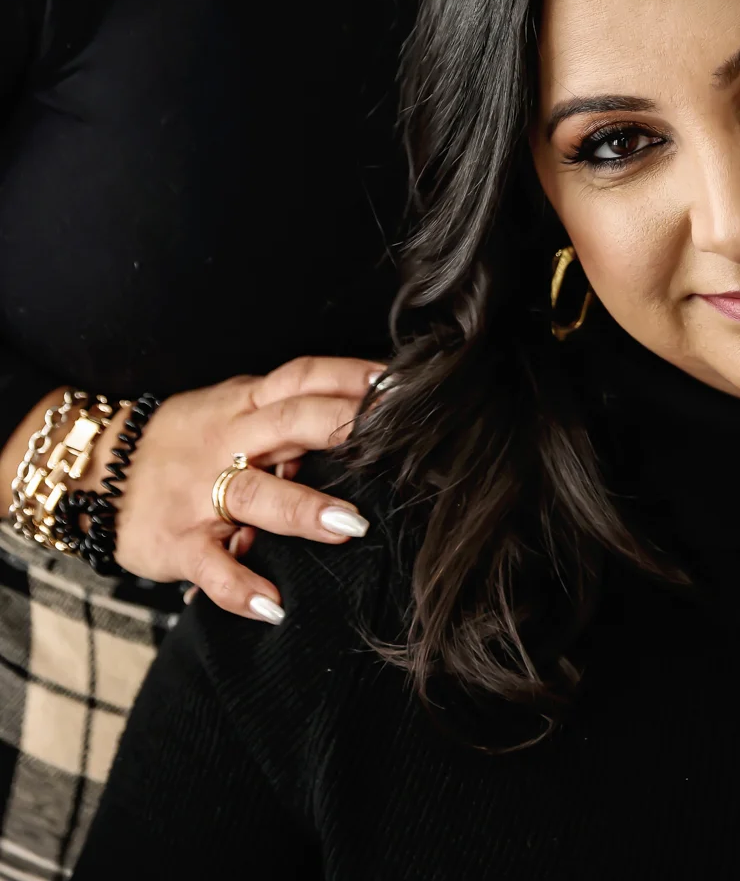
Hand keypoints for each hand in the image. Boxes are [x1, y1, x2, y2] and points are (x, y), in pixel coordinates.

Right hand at [90, 356, 382, 623]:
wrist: (92, 470)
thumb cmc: (185, 439)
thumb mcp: (232, 409)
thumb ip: (287, 414)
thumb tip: (362, 418)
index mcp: (247, 402)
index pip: (305, 377)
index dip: (353, 378)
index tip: (403, 386)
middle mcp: (228, 440)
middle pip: (292, 422)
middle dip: (344, 428)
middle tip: (397, 442)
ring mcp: (201, 492)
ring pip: (257, 494)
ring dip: (304, 509)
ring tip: (351, 526)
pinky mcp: (177, 542)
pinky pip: (210, 567)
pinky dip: (239, 588)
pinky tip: (273, 606)